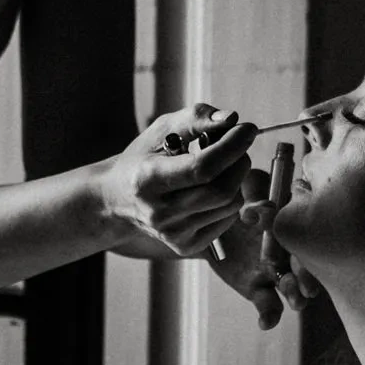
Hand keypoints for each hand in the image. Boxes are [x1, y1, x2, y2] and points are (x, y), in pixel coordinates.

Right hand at [97, 105, 255, 257]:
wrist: (118, 199)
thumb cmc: (143, 159)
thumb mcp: (161, 129)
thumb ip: (196, 118)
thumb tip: (231, 119)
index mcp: (148, 179)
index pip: (202, 168)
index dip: (232, 147)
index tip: (247, 129)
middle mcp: (160, 213)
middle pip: (222, 190)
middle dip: (240, 162)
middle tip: (238, 145)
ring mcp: (173, 234)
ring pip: (230, 205)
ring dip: (237, 179)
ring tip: (220, 165)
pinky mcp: (185, 245)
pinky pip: (227, 219)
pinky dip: (230, 198)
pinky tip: (212, 187)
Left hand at [220, 172, 322, 325]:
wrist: (209, 221)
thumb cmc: (234, 196)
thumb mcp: (243, 185)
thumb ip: (253, 190)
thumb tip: (256, 210)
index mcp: (294, 219)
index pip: (305, 227)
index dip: (302, 234)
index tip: (290, 239)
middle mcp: (291, 247)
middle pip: (306, 263)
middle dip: (309, 274)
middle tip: (308, 284)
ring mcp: (277, 270)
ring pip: (294, 286)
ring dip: (296, 294)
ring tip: (297, 300)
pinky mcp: (259, 288)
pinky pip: (269, 305)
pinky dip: (270, 316)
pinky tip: (265, 322)